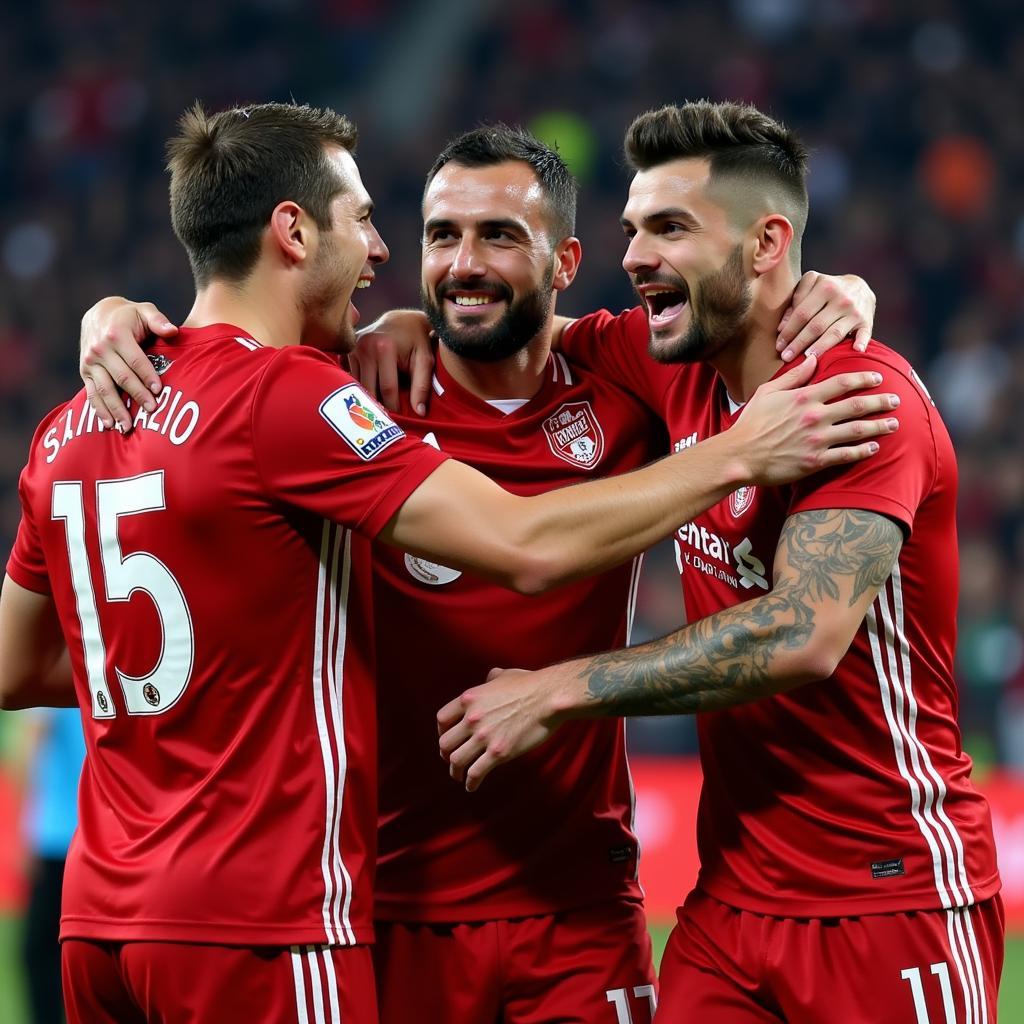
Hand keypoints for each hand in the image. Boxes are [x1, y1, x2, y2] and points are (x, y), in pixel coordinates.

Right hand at [81, 297, 176, 431]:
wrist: (99, 314)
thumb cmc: (129, 315)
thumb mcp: (144, 310)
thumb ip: (158, 321)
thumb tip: (173, 331)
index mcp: (117, 334)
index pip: (135, 360)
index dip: (147, 376)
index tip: (159, 391)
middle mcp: (100, 349)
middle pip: (122, 377)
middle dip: (137, 395)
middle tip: (152, 410)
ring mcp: (90, 362)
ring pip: (105, 389)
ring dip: (116, 409)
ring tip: (128, 427)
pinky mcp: (85, 372)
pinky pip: (92, 393)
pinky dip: (100, 410)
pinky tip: (109, 424)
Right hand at [347, 309, 434, 414]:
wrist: (401, 320)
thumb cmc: (417, 341)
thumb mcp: (425, 360)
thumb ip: (422, 385)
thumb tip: (419, 413)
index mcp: (383, 347)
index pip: (387, 389)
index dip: (394, 407)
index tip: (400, 420)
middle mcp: (363, 346)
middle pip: (369, 389)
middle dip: (379, 406)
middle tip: (387, 420)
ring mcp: (352, 348)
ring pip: (357, 386)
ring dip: (368, 397)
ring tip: (379, 406)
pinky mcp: (345, 351)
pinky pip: (350, 379)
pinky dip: (359, 388)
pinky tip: (369, 392)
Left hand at [437, 667, 562, 791]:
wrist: (548, 697)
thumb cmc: (530, 684)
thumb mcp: (504, 675)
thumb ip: (491, 678)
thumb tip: (490, 678)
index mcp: (469, 699)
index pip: (442, 719)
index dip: (442, 731)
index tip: (447, 737)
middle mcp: (471, 718)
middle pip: (445, 743)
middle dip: (446, 755)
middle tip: (451, 760)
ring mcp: (484, 736)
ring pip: (456, 761)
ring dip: (455, 771)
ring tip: (459, 777)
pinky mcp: (498, 753)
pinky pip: (476, 772)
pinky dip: (471, 782)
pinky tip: (472, 786)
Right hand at [731, 355, 899, 484]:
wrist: (740, 455)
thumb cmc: (751, 423)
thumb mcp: (768, 392)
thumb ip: (793, 376)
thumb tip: (812, 359)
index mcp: (804, 397)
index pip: (842, 383)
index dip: (863, 378)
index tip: (878, 377)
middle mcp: (814, 416)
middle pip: (856, 405)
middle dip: (880, 401)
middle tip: (896, 400)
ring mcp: (817, 440)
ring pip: (857, 430)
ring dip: (879, 426)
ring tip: (894, 424)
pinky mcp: (815, 461)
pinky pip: (846, 455)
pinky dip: (863, 451)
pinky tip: (874, 448)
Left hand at [776, 272, 875, 361]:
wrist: (858, 287)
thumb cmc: (826, 289)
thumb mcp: (810, 286)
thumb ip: (795, 302)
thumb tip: (781, 327)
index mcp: (824, 286)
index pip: (802, 313)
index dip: (789, 331)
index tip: (779, 346)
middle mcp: (841, 298)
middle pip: (816, 325)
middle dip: (799, 343)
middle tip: (786, 357)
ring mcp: (855, 310)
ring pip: (835, 333)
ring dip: (821, 347)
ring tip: (807, 359)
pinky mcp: (866, 321)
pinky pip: (864, 334)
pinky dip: (862, 342)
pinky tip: (856, 351)